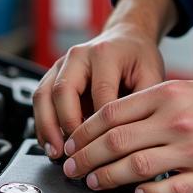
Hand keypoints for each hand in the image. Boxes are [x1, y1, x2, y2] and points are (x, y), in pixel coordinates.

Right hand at [33, 24, 165, 156]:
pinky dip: (42, 124)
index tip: (103, 148)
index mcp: (105, 53)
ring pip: (43, 96)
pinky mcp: (52, 75)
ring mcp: (61, 64)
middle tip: (73, 153)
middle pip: (63, 91)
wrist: (126, 39)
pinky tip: (49, 143)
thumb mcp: (152, 76)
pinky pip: (40, 99)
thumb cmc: (138, 59)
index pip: (99, 92)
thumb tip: (135, 137)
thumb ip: (144, 103)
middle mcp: (78, 56)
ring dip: (46, 127)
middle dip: (65, 126)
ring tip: (55, 152)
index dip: (100, 123)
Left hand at [60, 78, 192, 192]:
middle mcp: (178, 120)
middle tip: (72, 169)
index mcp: (168, 95)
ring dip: (107, 178)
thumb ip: (153, 106)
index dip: (82, 132)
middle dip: (85, 158)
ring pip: (135, 166)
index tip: (70, 144)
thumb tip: (113, 125)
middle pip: (114, 141)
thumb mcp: (190, 91)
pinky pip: (169, 190)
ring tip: (94, 183)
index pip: (110, 113)